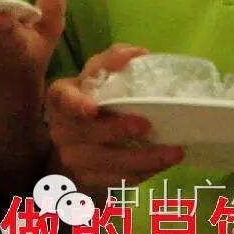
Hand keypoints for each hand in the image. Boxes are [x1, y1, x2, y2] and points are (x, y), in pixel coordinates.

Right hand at [46, 44, 184, 192]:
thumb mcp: (97, 74)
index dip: (76, 104)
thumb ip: (113, 59)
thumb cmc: (94, 97)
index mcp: (61, 98)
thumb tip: (140, 53)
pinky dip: (142, 172)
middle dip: (116, 131)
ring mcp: (72, 158)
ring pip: (105, 162)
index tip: (93, 108)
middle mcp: (61, 129)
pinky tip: (163, 164)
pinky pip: (116, 180)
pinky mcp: (88, 180)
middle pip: (86, 134)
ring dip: (141, 158)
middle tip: (146, 125)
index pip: (63, 99)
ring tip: (172, 152)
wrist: (79, 141)